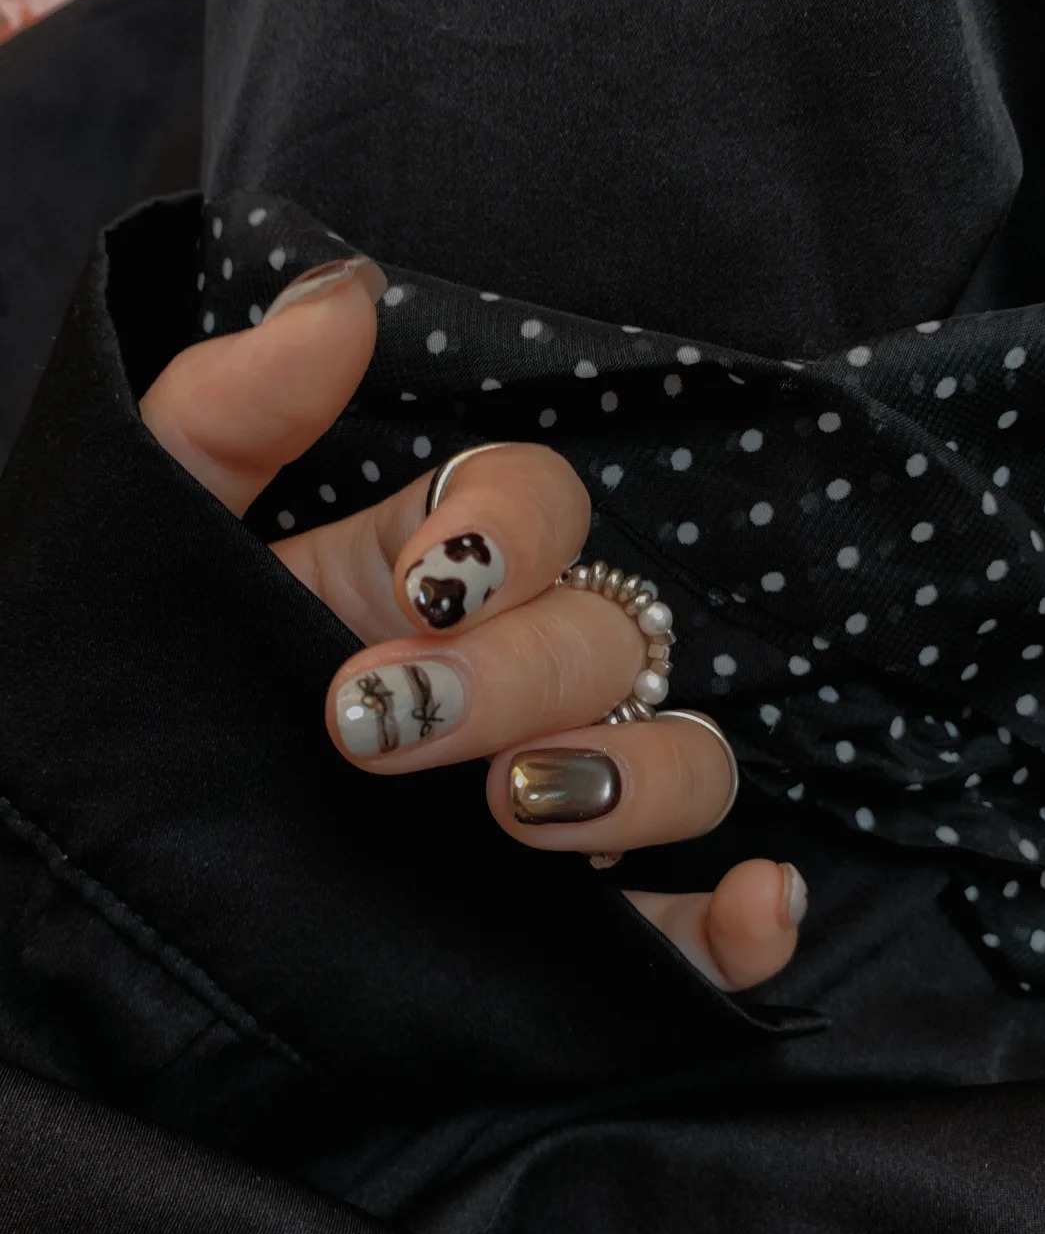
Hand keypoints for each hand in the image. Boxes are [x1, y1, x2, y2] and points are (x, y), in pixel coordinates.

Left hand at [140, 256, 807, 990]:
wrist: (105, 868)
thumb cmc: (128, 683)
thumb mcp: (156, 532)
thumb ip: (233, 408)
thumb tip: (347, 298)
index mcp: (429, 580)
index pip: (542, 508)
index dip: (506, 532)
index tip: (415, 584)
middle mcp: (513, 684)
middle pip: (607, 638)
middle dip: (514, 676)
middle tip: (379, 721)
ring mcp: (554, 805)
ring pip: (688, 763)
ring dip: (642, 778)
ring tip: (522, 813)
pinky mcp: (572, 935)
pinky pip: (691, 928)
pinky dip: (747, 926)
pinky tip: (750, 907)